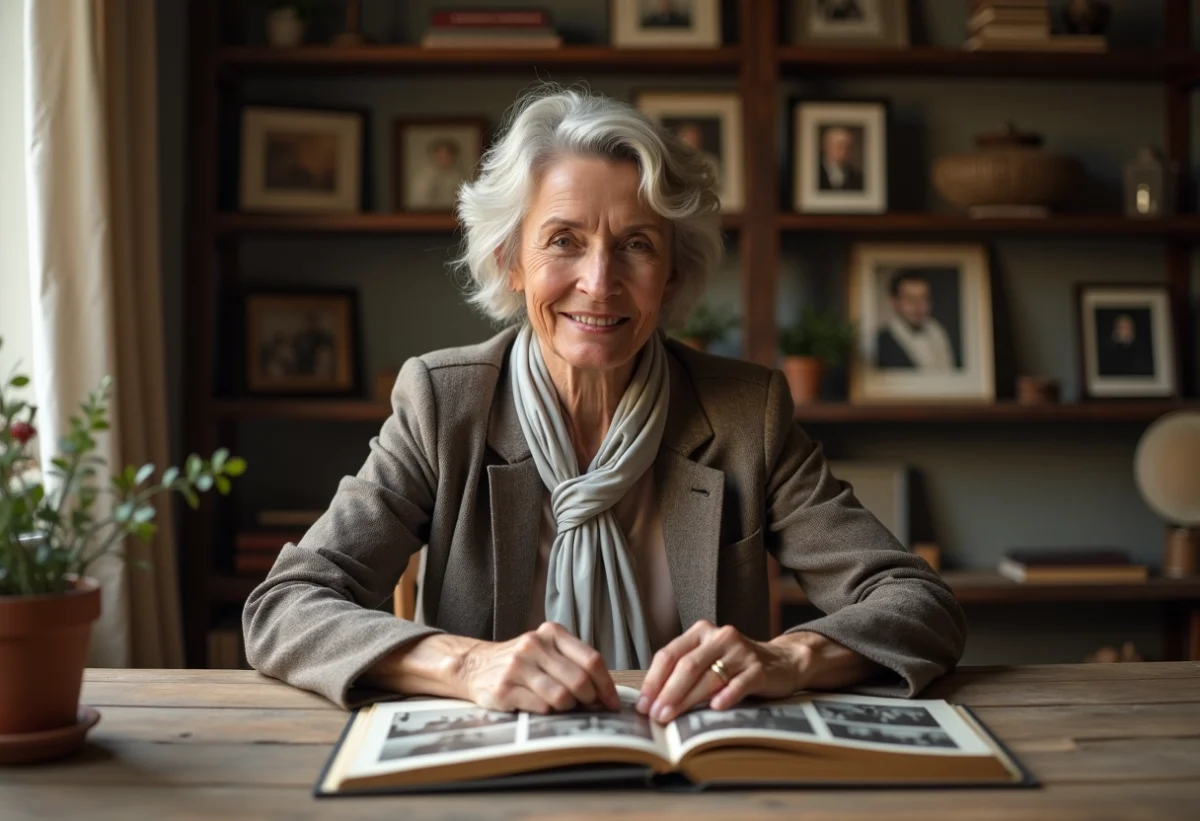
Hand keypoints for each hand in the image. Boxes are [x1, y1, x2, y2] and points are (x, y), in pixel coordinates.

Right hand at [460, 622, 620, 713]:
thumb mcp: (546, 650)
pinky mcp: (504, 688)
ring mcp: (518, 666)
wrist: (475, 665)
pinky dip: (548, 713)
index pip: (591, 659)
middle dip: (590, 699)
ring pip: (562, 696)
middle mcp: (534, 645)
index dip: (607, 685)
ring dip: (569, 708)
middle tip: (590, 708)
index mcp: (551, 633)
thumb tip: (605, 693)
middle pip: (579, 679)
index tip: (612, 702)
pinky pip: (541, 707)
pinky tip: (543, 708)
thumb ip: (573, 663)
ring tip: (563, 707)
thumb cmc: (520, 661)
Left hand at [635, 620, 800, 723]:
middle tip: (656, 714)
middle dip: (667, 692)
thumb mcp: (708, 659)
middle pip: (687, 665)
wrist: (781, 662)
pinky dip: (725, 696)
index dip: (653, 680)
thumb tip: (653, 700)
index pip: (670, 654)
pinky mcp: (759, 669)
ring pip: (709, 676)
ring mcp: (741, 651)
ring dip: (688, 699)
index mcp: (701, 632)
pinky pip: (739, 684)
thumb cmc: (736, 665)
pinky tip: (714, 708)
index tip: (643, 703)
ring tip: (673, 717)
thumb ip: (684, 671)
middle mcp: (719, 636)